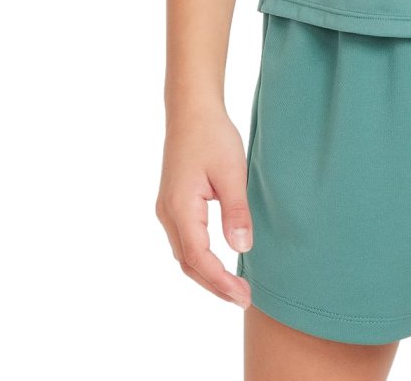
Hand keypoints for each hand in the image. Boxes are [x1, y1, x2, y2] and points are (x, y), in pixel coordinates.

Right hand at [155, 104, 254, 310]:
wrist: (191, 111)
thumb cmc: (213, 136)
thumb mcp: (232, 173)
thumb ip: (236, 212)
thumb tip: (241, 248)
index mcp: (180, 208)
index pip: (199, 258)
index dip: (220, 281)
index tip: (243, 295)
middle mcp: (167, 213)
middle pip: (188, 263)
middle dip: (214, 285)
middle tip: (243, 299)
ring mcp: (167, 210)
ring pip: (184, 255)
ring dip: (207, 275)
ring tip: (234, 289)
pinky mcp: (172, 204)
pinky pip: (184, 242)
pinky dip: (201, 259)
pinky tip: (218, 264)